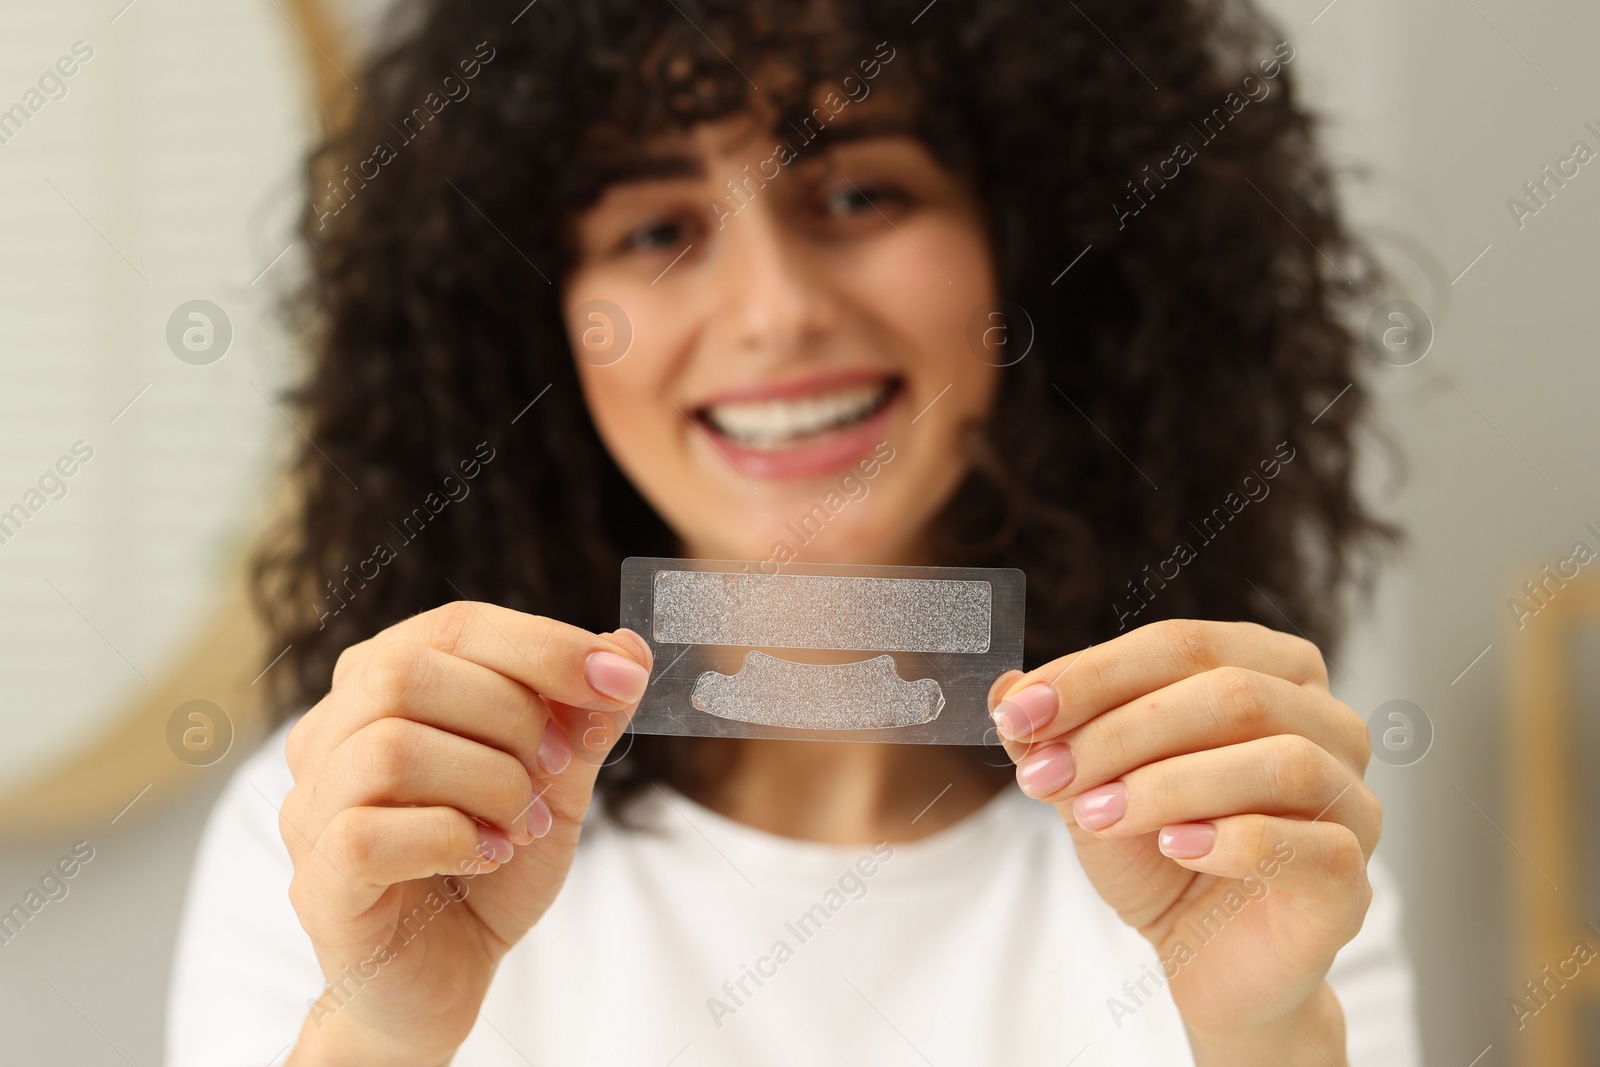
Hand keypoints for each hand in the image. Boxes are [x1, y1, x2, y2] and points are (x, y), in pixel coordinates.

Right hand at [279, 602, 651, 1066]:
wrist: (448, 973)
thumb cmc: (490, 861)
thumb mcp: (558, 781)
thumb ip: (586, 718)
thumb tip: (629, 648)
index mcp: (383, 685)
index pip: (455, 626)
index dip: (543, 646)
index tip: (617, 681)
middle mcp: (331, 734)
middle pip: (407, 673)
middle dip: (512, 717)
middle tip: (558, 770)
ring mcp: (311, 807)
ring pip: (389, 748)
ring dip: (488, 783)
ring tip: (524, 824)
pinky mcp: (315, 882)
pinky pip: (369, 833)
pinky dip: (452, 839)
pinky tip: (487, 857)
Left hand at [989, 619, 1376, 1064]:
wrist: (1205, 957)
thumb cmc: (1160, 851)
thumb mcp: (1093, 784)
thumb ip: (1057, 734)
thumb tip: (1008, 687)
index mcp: (1272, 672)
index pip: (1182, 645)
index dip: (1093, 674)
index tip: (1017, 713)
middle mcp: (1328, 723)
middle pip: (1232, 691)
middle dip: (1121, 730)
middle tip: (1046, 773)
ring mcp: (1351, 799)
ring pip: (1277, 760)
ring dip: (1168, 783)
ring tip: (1093, 816)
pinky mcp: (1350, 877)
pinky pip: (1308, 842)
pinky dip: (1231, 838)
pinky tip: (1172, 847)